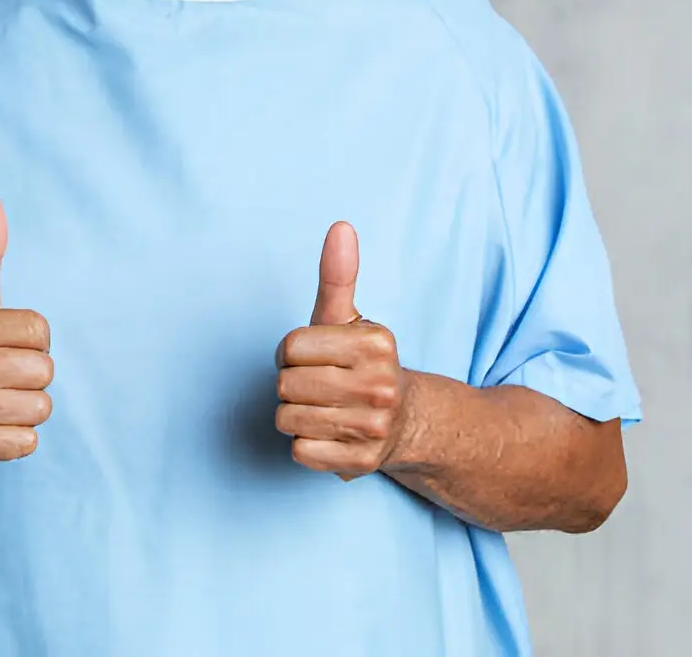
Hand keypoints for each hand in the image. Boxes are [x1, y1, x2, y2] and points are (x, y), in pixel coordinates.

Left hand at [274, 221, 407, 481]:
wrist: (406, 421)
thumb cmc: (360, 362)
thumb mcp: (348, 318)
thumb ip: (338, 275)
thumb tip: (340, 226)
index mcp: (375, 343)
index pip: (289, 348)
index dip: (291, 352)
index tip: (313, 357)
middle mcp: (380, 385)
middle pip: (285, 384)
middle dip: (292, 384)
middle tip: (319, 385)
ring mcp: (373, 427)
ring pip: (287, 419)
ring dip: (295, 415)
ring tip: (324, 409)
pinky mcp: (362, 464)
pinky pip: (299, 451)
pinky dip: (305, 445)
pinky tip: (329, 434)